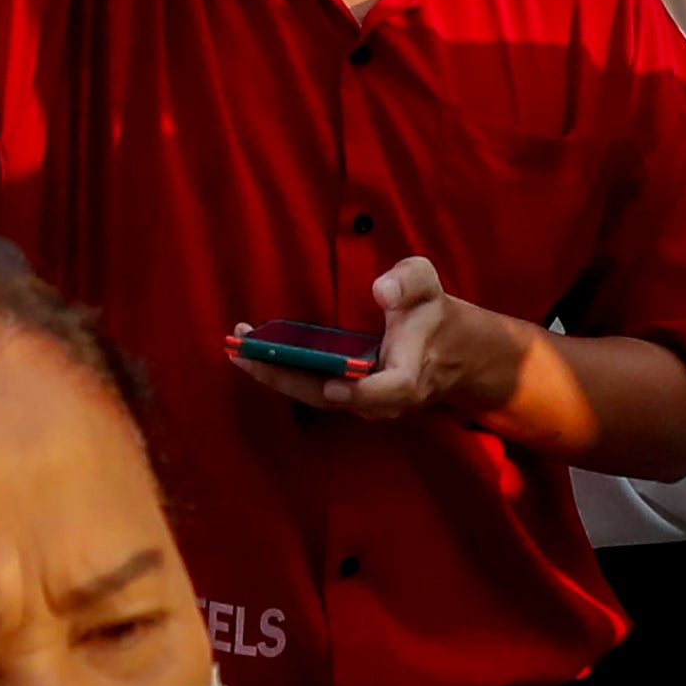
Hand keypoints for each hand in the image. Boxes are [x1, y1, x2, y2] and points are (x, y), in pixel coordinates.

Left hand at [229, 254, 531, 427]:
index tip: (333, 381)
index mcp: (410, 374)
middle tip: (244, 354)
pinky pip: (310, 389)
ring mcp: (361, 402)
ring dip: (274, 375)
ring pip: (315, 397)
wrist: (448, 352)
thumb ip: (409, 282)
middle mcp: (381, 398)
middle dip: (286, 379)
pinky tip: (251, 352)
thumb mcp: (429, 286)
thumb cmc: (432, 314)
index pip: (390, 390)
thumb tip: (382, 290)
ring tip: (238, 349)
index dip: (361, 391)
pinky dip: (281, 373)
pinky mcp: (345, 397)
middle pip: (332, 399)